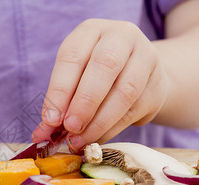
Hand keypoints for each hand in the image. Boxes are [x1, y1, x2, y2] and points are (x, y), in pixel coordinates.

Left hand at [32, 19, 169, 151]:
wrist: (137, 73)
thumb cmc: (93, 75)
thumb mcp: (73, 78)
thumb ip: (57, 104)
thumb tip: (41, 135)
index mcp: (92, 31)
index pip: (72, 56)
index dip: (60, 91)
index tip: (51, 120)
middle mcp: (122, 37)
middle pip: (105, 66)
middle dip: (84, 102)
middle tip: (70, 129)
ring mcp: (146, 58)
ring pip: (125, 92)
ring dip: (99, 122)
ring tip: (80, 140)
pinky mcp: (158, 85)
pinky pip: (134, 111)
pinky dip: (112, 129)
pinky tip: (96, 139)